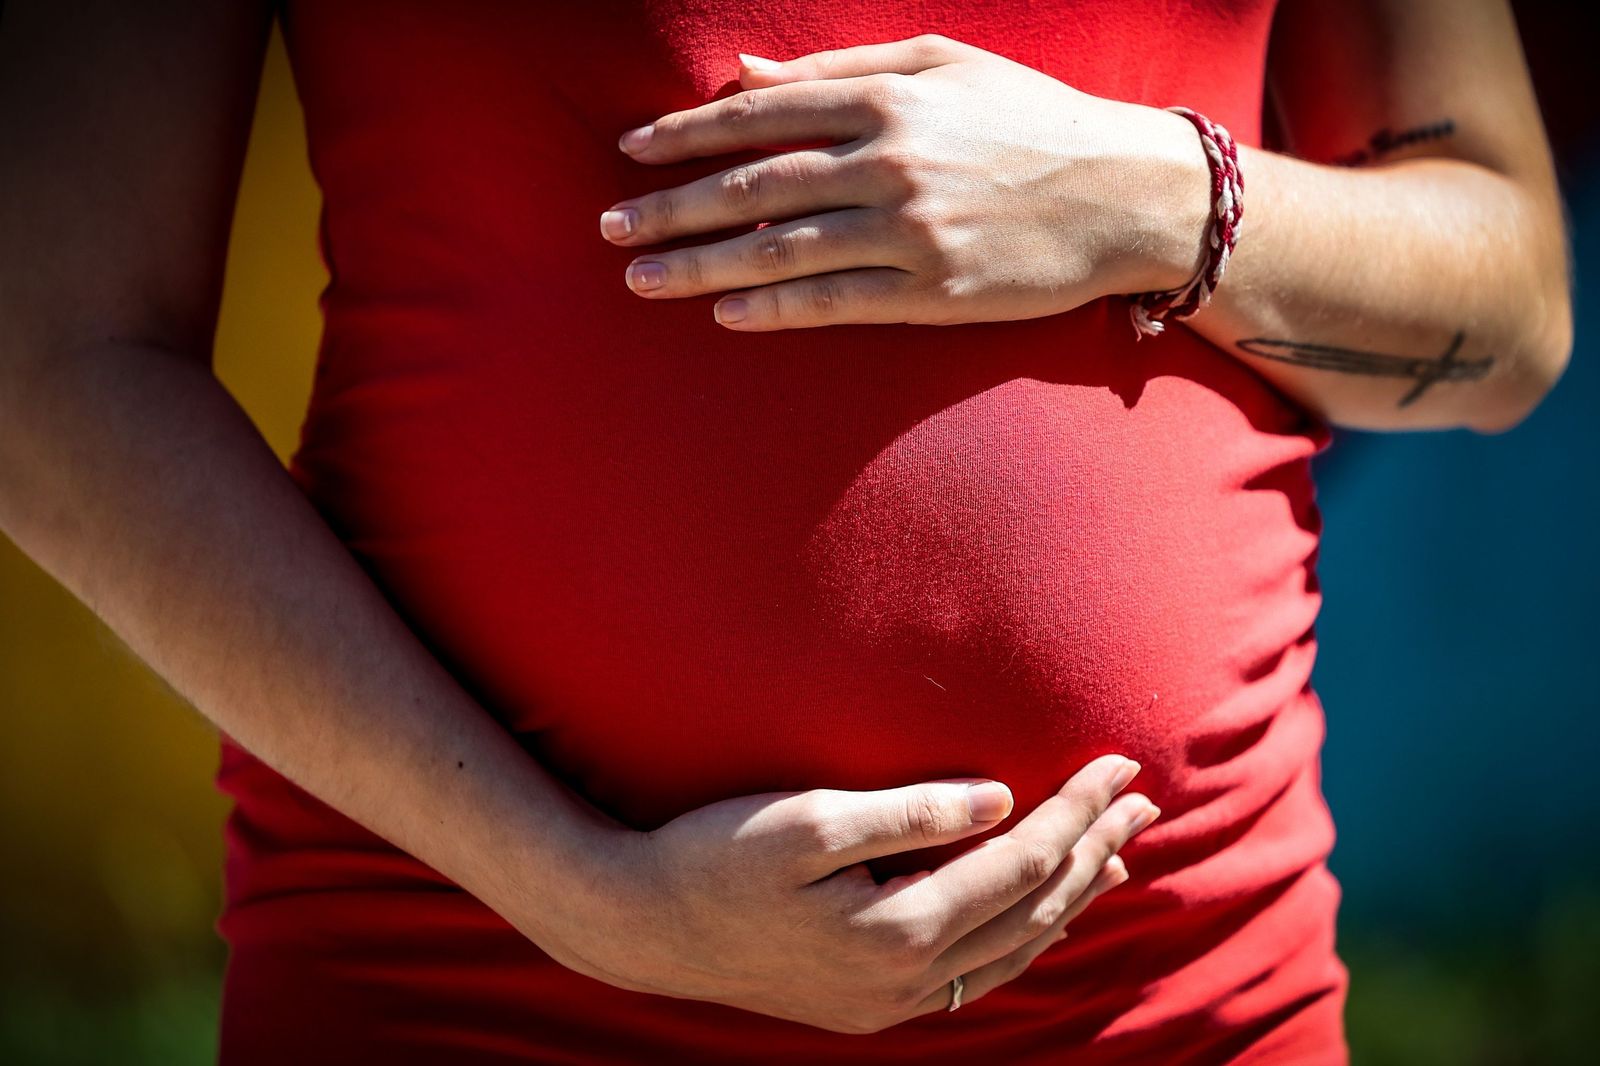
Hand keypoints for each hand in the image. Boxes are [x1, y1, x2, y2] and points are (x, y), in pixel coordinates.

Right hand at [547, 754, 1157, 1033]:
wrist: (640, 928)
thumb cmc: (713, 857)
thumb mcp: (806, 821)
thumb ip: (909, 813)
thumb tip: (999, 798)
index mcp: (899, 931)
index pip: (1021, 861)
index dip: (1077, 809)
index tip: (1119, 764)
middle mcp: (908, 980)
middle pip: (1032, 910)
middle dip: (1093, 851)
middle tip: (1145, 803)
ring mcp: (889, 1002)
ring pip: (1012, 950)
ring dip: (1068, 899)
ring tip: (1115, 859)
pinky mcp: (868, 1003)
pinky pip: (975, 974)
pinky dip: (1020, 936)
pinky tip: (1034, 913)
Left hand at [598, 34, 1208, 331]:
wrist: (1129, 194)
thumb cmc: (1033, 119)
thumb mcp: (944, 65)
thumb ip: (841, 69)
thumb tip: (744, 76)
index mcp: (888, 98)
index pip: (759, 115)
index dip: (686, 135)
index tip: (630, 153)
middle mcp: (890, 163)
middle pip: (752, 186)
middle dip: (671, 207)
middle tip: (608, 227)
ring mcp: (911, 232)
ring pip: (780, 249)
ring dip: (701, 266)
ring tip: (640, 278)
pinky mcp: (934, 292)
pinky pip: (835, 302)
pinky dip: (774, 309)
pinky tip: (726, 314)